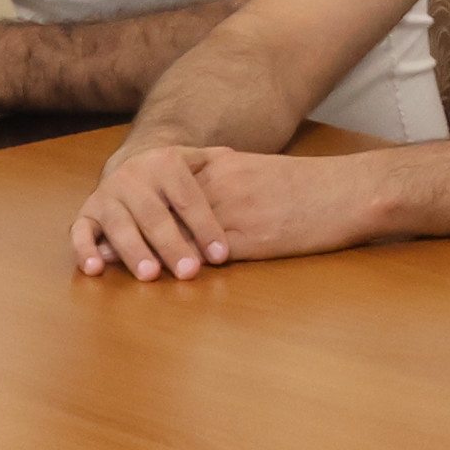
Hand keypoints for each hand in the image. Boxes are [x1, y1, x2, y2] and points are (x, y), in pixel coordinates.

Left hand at [69, 142, 377, 277]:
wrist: (349, 192)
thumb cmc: (312, 187)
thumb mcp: (265, 170)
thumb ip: (232, 175)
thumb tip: (207, 187)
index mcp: (224, 165)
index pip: (169, 186)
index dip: (138, 206)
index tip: (111, 221)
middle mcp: (221, 186)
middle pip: (163, 209)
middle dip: (131, 231)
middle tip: (101, 250)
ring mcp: (232, 213)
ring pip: (176, 234)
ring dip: (144, 253)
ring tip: (115, 270)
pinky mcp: (247, 240)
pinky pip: (203, 256)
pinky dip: (176, 269)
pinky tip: (157, 284)